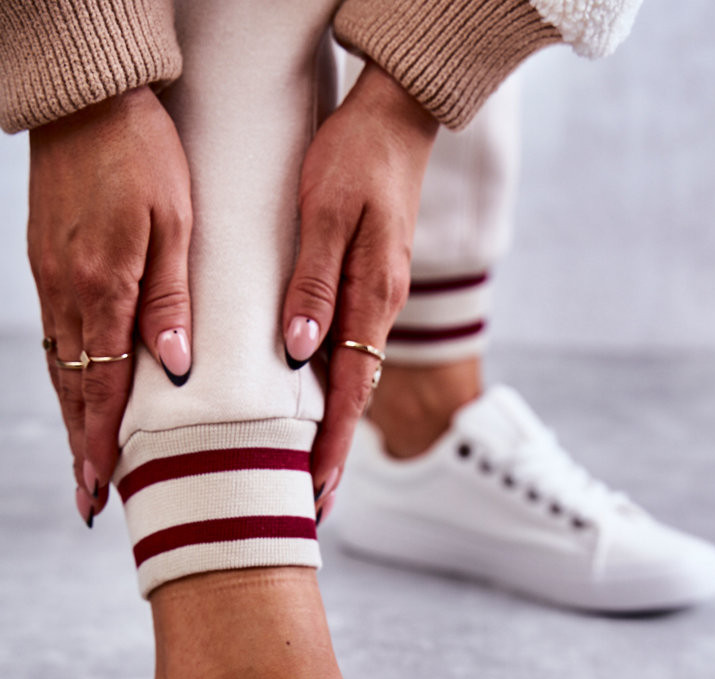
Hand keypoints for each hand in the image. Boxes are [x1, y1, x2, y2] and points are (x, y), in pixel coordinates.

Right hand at [28, 86, 192, 521]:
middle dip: (81, 448)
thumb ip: (171, 297)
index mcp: (103, 287)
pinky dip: (67, 377)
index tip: (101, 487)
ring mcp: (52, 279)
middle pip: (74, 389)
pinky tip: (78, 395)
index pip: (100, 386)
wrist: (88, 98)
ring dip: (73, 419)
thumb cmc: (142, 154)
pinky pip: (56, 337)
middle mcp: (69, 292)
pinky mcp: (48, 264)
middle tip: (90, 498)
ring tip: (84, 462)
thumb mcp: (172, 222)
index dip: (101, 442)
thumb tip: (172, 366)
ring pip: (61, 368)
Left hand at [282, 63, 437, 517]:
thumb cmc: (356, 157)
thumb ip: (314, 282)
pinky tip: (315, 405)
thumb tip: (299, 351)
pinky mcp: (368, 287)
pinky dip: (333, 390)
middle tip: (312, 506)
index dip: (330, 444)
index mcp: (373, 298)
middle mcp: (379, 309)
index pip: (349, 389)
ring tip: (309, 472)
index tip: (315, 490)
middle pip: (354, 398)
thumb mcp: (328, 212)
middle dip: (332, 454)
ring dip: (332, 429)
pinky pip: (349, 352)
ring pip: (352, 379)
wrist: (396, 116)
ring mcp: (377, 300)